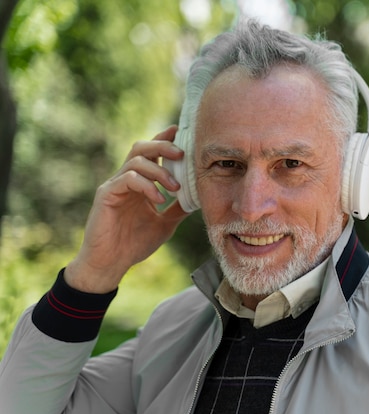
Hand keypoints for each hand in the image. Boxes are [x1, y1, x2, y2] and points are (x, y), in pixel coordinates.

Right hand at [65, 126, 189, 292]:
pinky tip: (159, 199)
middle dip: (163, 146)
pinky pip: (127, 179)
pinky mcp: (106, 195)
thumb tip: (200, 196)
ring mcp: (114, 186)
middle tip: (182, 154)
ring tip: (175, 187)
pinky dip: (146, 185)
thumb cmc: (134, 244)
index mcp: (139, 183)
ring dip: (159, 171)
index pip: (151, 154)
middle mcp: (125, 180)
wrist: (111, 264)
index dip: (164, 139)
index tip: (180, 132)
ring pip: (135, 161)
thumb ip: (178, 208)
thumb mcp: (165, 223)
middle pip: (141, 148)